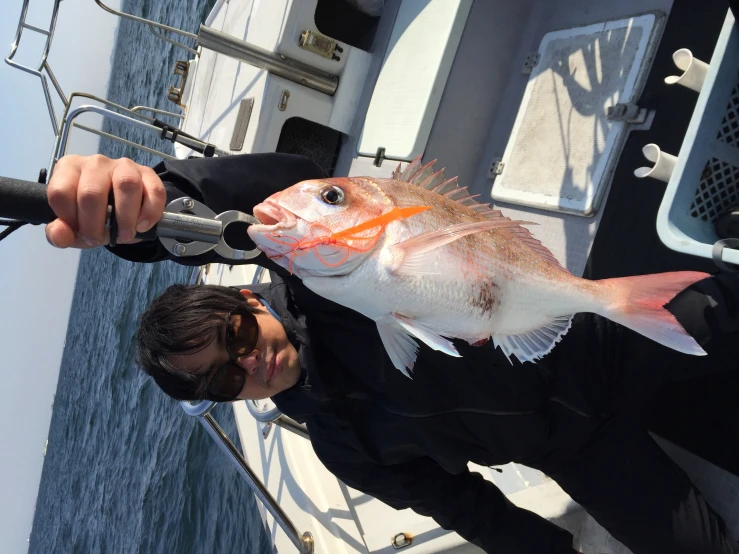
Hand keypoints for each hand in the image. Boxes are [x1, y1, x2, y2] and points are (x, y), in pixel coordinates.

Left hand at [45, 154, 165, 248]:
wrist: (124, 209)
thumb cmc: (93, 215)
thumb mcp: (73, 228)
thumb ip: (59, 234)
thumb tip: (59, 234)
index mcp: (68, 170)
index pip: (60, 192)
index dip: (69, 218)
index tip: (79, 231)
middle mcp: (94, 163)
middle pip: (92, 192)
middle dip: (95, 224)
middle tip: (101, 238)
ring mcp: (123, 165)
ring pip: (126, 185)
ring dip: (126, 218)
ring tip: (125, 234)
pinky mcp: (148, 173)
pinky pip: (154, 190)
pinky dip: (150, 213)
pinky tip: (142, 225)